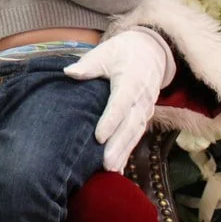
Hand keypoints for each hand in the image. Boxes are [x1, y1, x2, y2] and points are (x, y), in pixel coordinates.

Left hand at [64, 28, 175, 172]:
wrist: (150, 51)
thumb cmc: (122, 52)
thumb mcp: (104, 52)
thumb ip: (88, 65)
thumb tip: (69, 72)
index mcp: (131, 81)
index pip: (121, 103)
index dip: (111, 121)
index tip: (98, 136)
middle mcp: (142, 98)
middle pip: (130, 124)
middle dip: (118, 145)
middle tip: (105, 164)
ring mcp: (145, 108)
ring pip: (135, 133)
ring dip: (124, 152)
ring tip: (111, 170)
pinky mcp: (144, 115)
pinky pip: (136, 135)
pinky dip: (128, 151)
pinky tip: (119, 169)